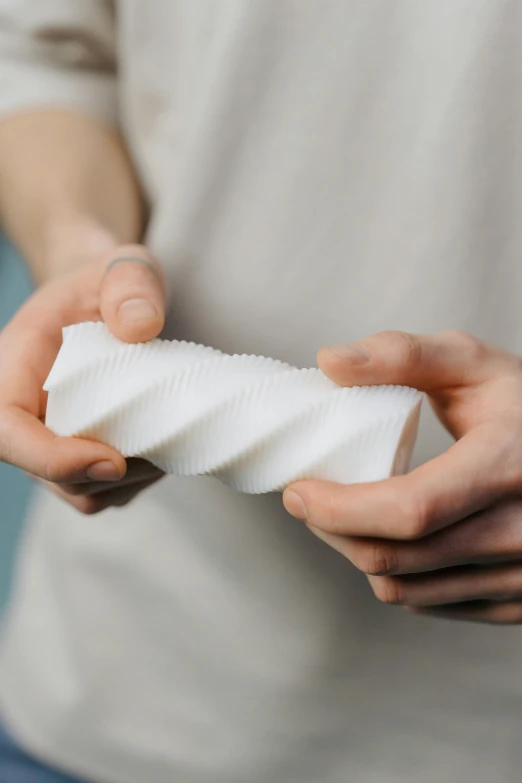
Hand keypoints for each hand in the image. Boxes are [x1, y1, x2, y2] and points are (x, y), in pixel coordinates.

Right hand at [0, 244, 166, 513]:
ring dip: (134, 476)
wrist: (104, 300)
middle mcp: (24, 415)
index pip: (6, 431)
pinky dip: (143, 477)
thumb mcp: (123, 265)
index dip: (50, 459)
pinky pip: (109, 493)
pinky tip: (166, 438)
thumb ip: (129, 284)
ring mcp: (53, 444)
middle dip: (114, 468)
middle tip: (167, 430)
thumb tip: (141, 327)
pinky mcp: (83, 461)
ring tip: (170, 427)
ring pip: (85, 492)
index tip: (112, 460)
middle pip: (52, 475)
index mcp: (11, 369)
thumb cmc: (106, 282)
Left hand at [283, 330, 521, 623]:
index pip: (411, 510)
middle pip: (397, 559)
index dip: (340, 509)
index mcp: (508, 466)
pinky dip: (398, 576)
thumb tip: (331, 362)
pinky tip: (392, 541)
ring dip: (359, 554)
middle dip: (333, 531)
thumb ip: (403, 355)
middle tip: (309, 500)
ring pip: (407, 590)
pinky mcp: (519, 598)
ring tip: (346, 517)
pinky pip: (433, 604)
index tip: (299, 491)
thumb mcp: (473, 364)